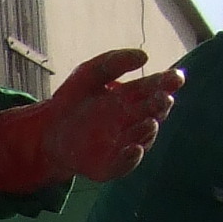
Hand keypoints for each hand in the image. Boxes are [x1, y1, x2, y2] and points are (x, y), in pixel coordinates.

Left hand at [0, 47, 184, 192]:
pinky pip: (123, 164)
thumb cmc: (73, 100)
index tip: (176, 77)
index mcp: (133, 98)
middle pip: (153, 113)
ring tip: (149, 122)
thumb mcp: (89, 74)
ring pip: (142, 138)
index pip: (155, 89)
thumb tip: (145, 55)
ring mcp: (124, 143)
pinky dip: (130, 159)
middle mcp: (134, 121)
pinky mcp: (109, 165)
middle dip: (160, 106)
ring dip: (146, 131)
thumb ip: (113, 62)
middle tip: (164, 98)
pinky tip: (134, 149)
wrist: (46, 131)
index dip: (167, 83)